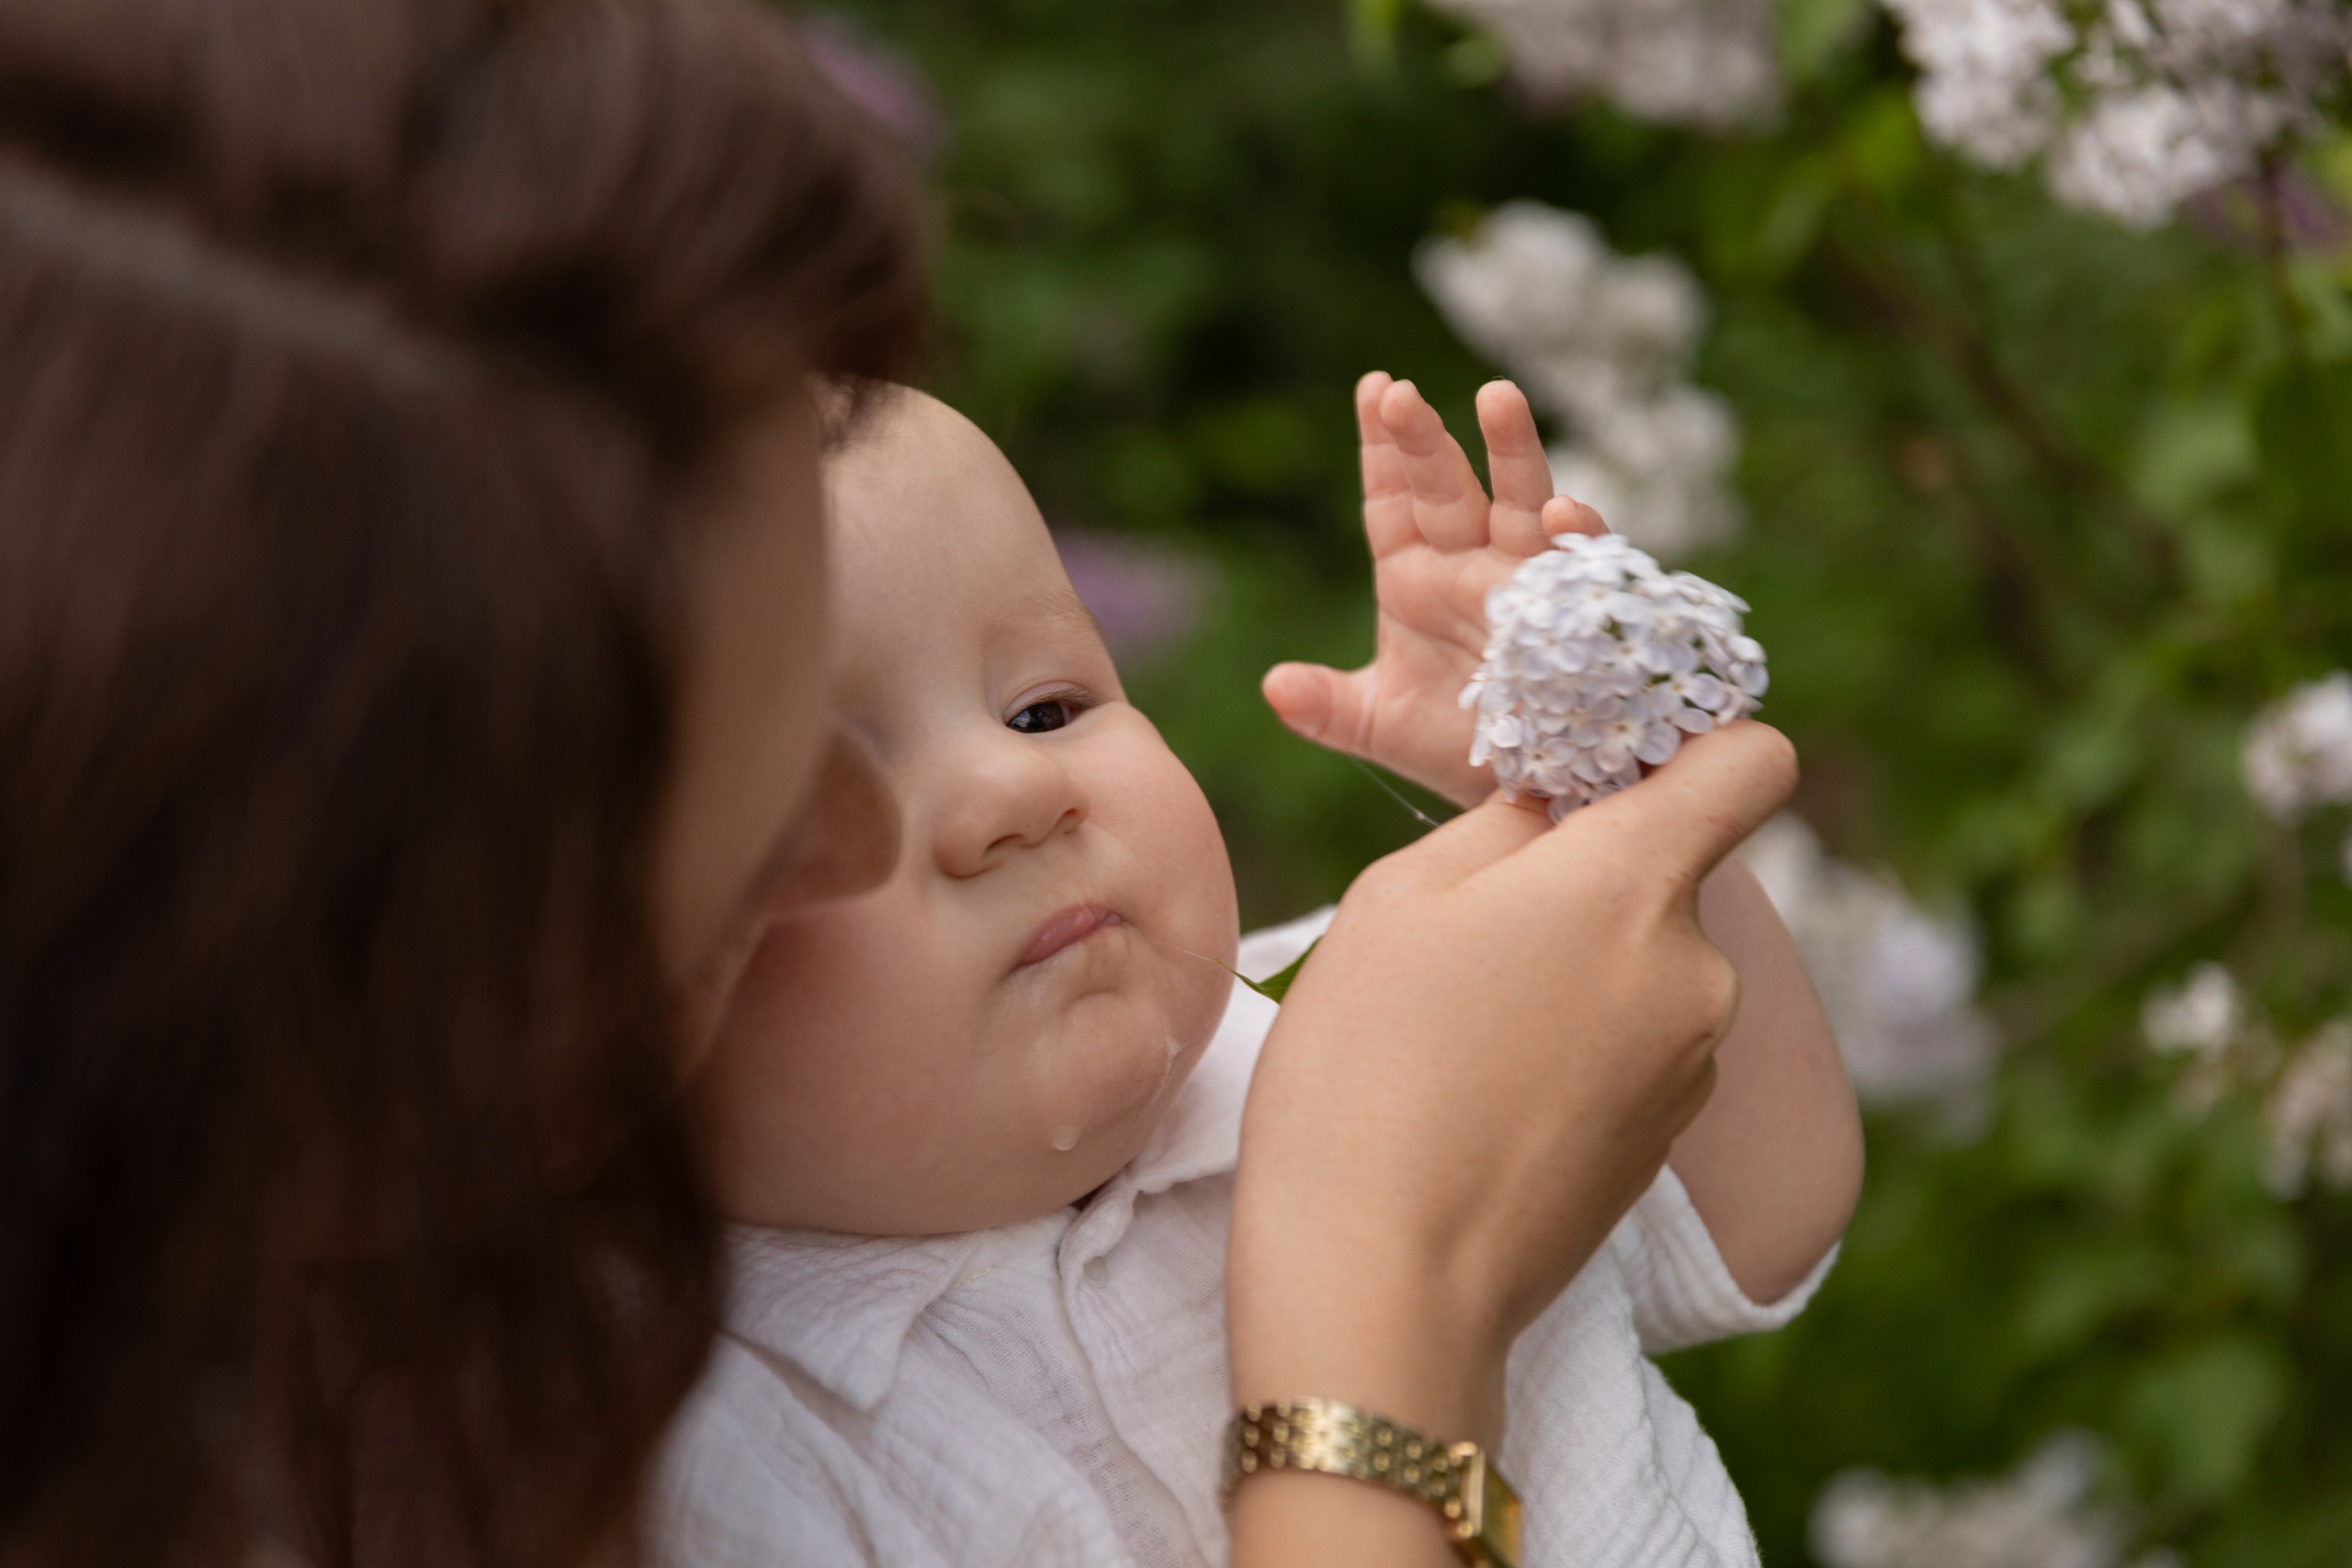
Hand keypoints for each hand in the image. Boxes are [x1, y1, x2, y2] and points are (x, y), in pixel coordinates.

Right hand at [1225, 721, 1796, 1567]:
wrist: (1380, 1282)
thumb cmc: (1367, 1067)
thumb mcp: (1400, 898)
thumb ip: (1502, 828)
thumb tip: (1557, 812)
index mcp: (1638, 881)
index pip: (1754, 762)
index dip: (1697, 746)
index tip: (1607, 771)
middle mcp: (1697, 970)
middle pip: (1671, 875)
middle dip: (1585, 882)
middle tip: (1464, 931)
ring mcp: (1693, 1067)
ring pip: (1645, 967)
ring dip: (1575, 971)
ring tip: (1457, 1029)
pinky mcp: (1664, 1145)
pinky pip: (1634, 1050)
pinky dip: (1575, 1050)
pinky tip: (1481, 1094)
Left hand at [1261, 373, 1605, 809]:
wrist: (1525, 789)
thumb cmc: (1454, 742)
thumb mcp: (1380, 725)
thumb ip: (1326, 706)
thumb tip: (1274, 688)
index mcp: (1415, 575)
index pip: (1393, 498)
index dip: (1381, 446)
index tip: (1371, 388)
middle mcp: (1471, 564)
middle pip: (1445, 489)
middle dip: (1423, 441)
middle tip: (1399, 393)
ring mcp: (1526, 582)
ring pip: (1520, 502)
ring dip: (1510, 451)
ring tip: (1496, 397)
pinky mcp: (1577, 613)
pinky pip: (1581, 567)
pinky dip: (1575, 538)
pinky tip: (1563, 515)